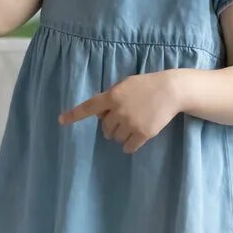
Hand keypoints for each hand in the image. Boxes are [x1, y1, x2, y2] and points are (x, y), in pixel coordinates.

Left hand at [58, 70, 181, 153]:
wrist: (171, 91)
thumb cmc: (146, 85)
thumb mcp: (124, 85)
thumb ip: (111, 97)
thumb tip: (100, 113)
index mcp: (111, 96)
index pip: (88, 107)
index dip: (73, 115)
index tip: (61, 121)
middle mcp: (118, 111)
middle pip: (105, 128)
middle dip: (110, 127)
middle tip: (121, 120)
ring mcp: (130, 123)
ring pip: (116, 138)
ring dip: (120, 136)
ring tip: (132, 126)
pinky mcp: (143, 133)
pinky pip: (129, 147)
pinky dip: (129, 146)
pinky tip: (133, 141)